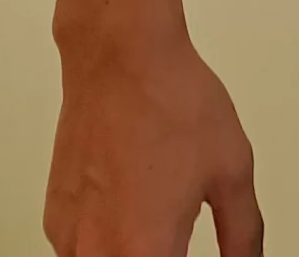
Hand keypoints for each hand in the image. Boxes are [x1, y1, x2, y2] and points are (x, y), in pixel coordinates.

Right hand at [46, 35, 260, 255]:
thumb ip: (243, 234)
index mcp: (146, 253)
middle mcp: (98, 255)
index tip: (200, 251)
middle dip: (165, 255)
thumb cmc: (172, 104)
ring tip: (161, 213)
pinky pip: (83, 251)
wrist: (121, 60)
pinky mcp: (55, 223)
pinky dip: (109, 241)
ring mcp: (69, 242)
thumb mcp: (232, 171)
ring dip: (136, 252)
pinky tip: (132, 203)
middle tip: (182, 232)